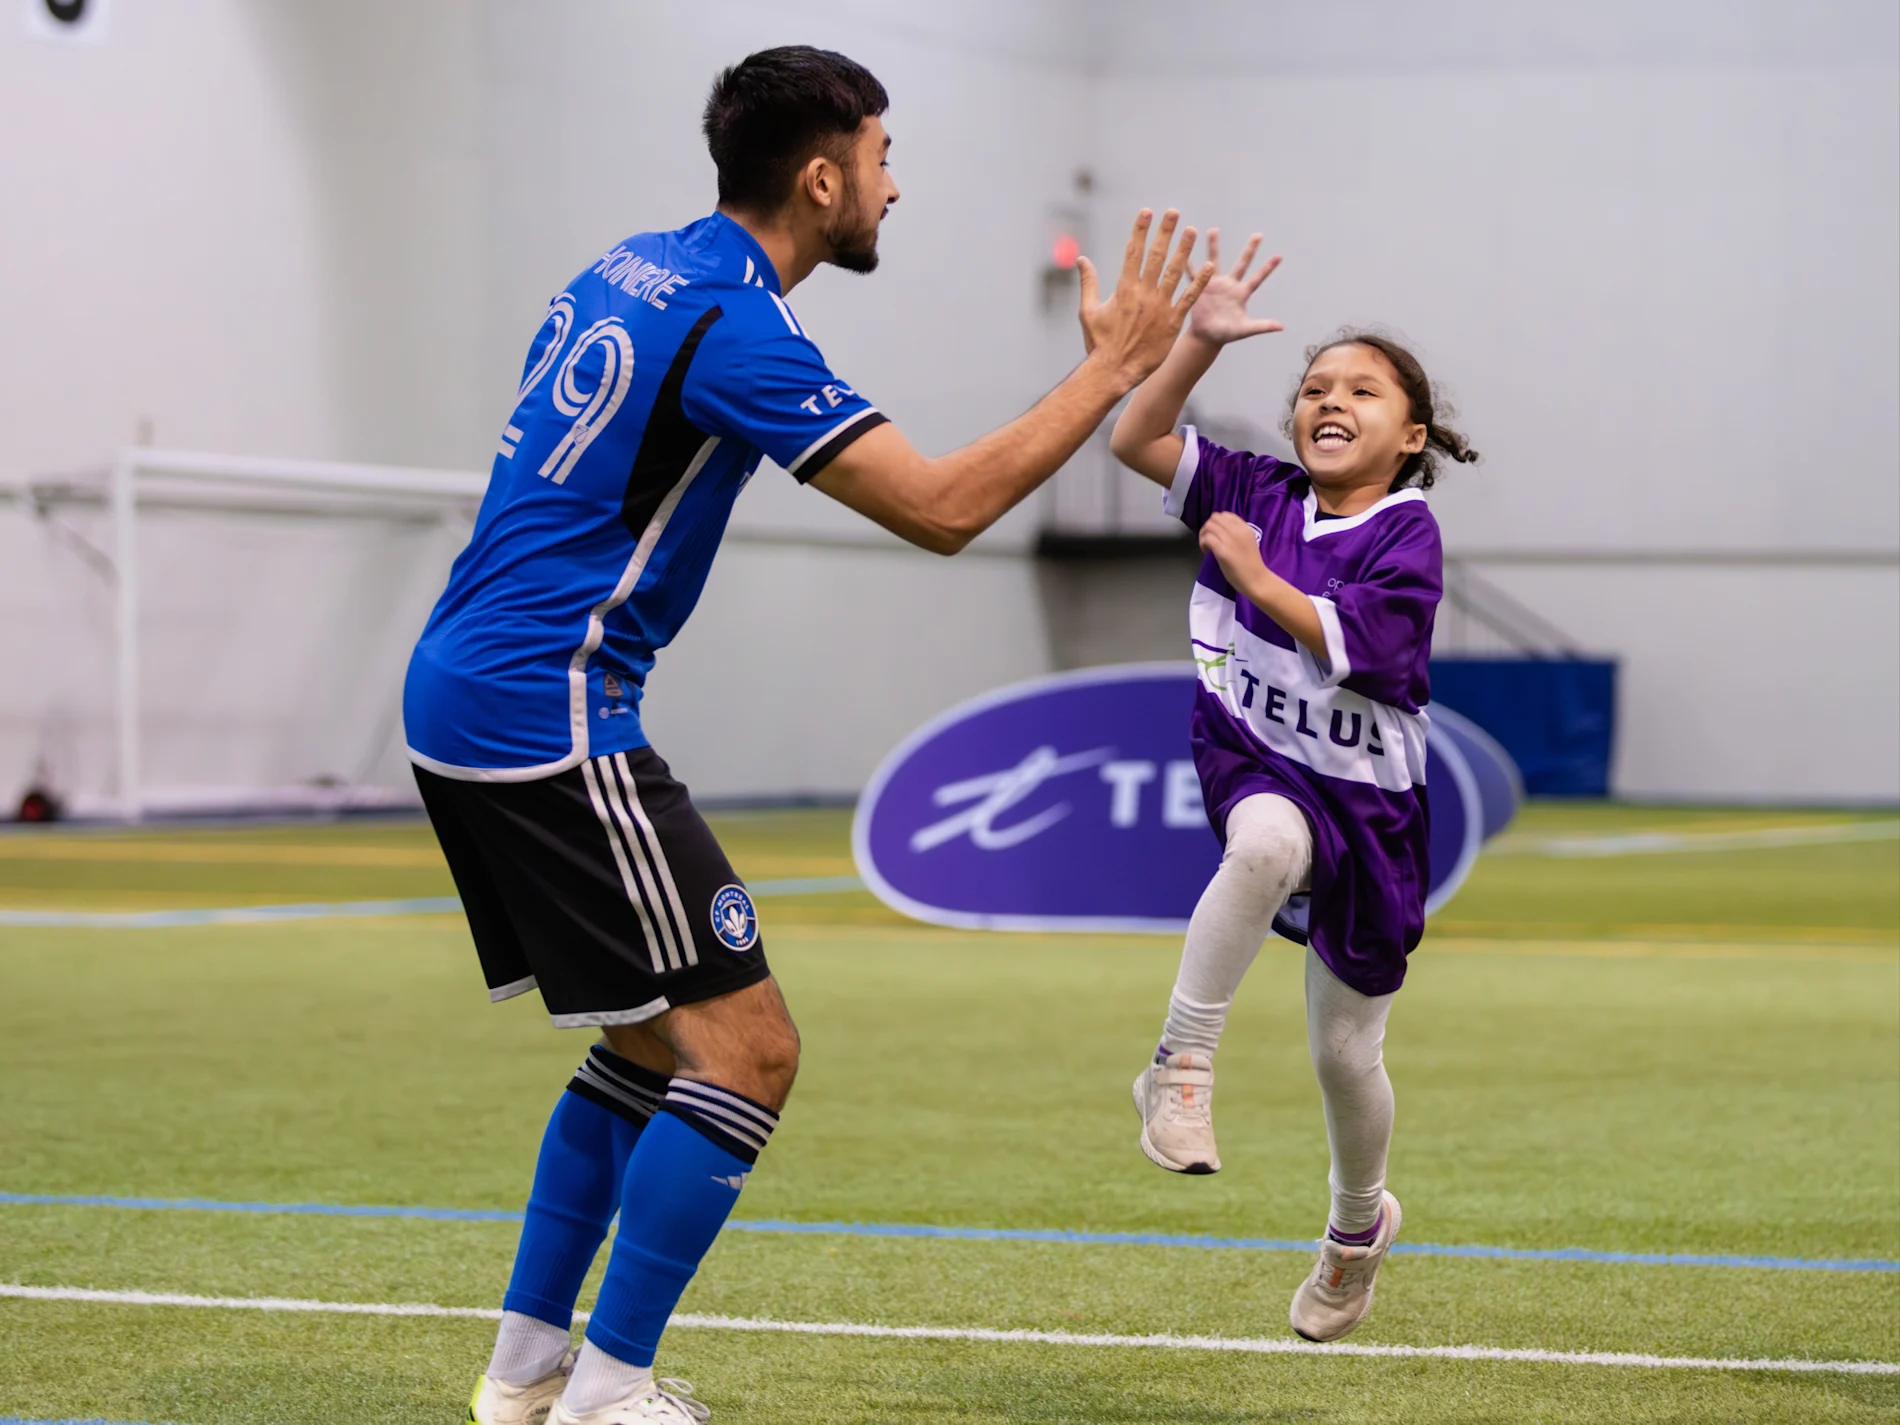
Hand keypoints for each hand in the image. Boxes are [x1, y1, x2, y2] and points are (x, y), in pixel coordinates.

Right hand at [1077, 209, 1215, 389]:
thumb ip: (1088, 283)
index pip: (1133, 252)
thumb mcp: (1088, 311)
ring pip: (1174, 273)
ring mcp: (1160, 308)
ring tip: (1192, 231)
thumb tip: (1081, 260)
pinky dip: (1198, 283)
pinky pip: (1188, 299)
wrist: (1114, 371)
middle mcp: (1143, 294)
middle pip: (1156, 256)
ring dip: (1184, 250)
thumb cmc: (1099, 343)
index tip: (1147, 212)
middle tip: (1174, 213)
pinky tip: (1208, 268)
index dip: (1141, 230)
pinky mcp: (1172, 323)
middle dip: (1165, 232)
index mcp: (1123, 289)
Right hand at [1186, 231, 1282, 346]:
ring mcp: (1214, 284)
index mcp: (1241, 293)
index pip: (1257, 278)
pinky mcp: (1200, 288)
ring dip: (1214, 247)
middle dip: (1250, 250)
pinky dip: (1188, 264)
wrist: (1207, 336)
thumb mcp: (1245, 329)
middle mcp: (1230, 285)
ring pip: (1215, 261)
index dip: (1268, 268)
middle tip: (1259, 235)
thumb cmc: (1227, 333)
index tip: (1279, 256)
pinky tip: (1184, 251)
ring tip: (1213, 230)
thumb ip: (1262, 326)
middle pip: (1242, 264)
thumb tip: (1281, 327)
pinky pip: (1193, 274)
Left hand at [1199, 511, 1264, 585]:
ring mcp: (1230, 540)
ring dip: (1203, 535)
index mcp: (1245, 528)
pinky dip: (1203, 543)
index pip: (1225, 514)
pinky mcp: (1223, 551)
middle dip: (1207, 528)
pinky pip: (1207, 539)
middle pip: (1214, 518)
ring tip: (1207, 547)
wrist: (1257, 580)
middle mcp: (1238, 530)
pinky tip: (1206, 552)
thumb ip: (1236, 534)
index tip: (1217, 534)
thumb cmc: (1251, 565)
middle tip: (1208, 541)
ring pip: (1209, 526)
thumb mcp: (1247, 542)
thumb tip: (1220, 531)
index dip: (1217, 523)